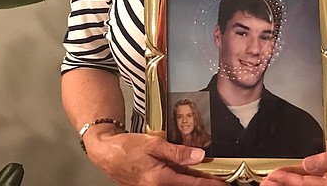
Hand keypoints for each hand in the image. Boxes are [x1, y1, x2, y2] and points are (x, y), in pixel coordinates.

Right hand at [84, 130, 221, 185]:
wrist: (105, 152)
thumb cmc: (125, 147)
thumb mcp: (154, 144)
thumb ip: (177, 151)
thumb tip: (198, 155)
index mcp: (159, 179)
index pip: (191, 183)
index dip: (208, 183)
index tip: (221, 184)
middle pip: (185, 185)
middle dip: (201, 182)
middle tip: (217, 179)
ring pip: (177, 184)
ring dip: (190, 179)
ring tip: (204, 173)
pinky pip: (168, 182)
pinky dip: (178, 177)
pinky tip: (185, 170)